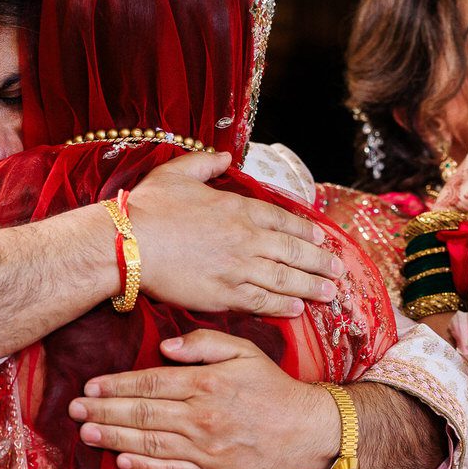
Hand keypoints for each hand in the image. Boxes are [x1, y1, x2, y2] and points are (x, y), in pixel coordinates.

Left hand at [68, 330, 338, 468]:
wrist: (308, 430)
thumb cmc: (273, 388)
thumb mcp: (245, 351)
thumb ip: (205, 343)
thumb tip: (167, 348)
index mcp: (206, 384)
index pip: (150, 383)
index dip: (116, 386)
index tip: (90, 388)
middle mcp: (202, 416)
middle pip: (142, 414)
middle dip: (104, 412)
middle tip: (73, 411)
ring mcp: (206, 448)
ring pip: (150, 443)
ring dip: (113, 439)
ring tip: (86, 434)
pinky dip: (144, 468)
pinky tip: (121, 462)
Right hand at [127, 152, 341, 317]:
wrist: (129, 244)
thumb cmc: (149, 207)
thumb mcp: (178, 173)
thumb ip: (206, 164)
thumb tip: (226, 158)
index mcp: (239, 208)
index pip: (284, 220)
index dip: (307, 230)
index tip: (322, 239)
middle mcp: (247, 238)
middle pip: (294, 251)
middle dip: (320, 261)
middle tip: (338, 270)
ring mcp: (239, 268)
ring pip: (286, 279)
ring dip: (311, 286)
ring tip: (330, 293)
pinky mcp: (225, 295)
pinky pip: (263, 302)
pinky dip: (283, 306)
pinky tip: (297, 310)